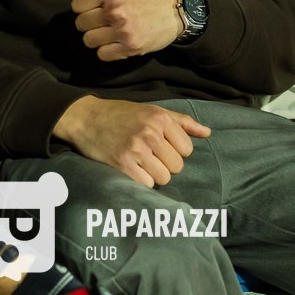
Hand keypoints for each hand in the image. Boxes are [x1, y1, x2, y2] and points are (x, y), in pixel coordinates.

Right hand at [53, 96, 210, 187]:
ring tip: (141, 163)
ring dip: (154, 175)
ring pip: (163, 178)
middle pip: (177, 167)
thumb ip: (182, 122)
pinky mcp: (122, 164)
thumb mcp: (152, 111)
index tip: (161, 146)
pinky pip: (147, 184)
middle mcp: (150, 133)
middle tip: (149, 156)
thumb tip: (207, 132)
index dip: (175, 150)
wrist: (86, 118)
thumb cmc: (122, 114)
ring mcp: (136, 149)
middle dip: (165, 164)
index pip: (187, 149)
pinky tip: (132, 169)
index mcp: (160, 118)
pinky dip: (141, 181)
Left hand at [71, 0, 183, 60]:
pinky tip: (118, 42)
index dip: (86, 5)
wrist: (180, 9)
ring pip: (89, 41)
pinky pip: (103, 55)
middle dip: (90, 22)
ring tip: (111, 31)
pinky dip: (108, 51)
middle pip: (81, 24)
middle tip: (105, 19)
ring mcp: (123, 30)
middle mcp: (115, 10)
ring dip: (98, 38)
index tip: (98, 5)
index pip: (77, 5)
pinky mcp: (130, 47)